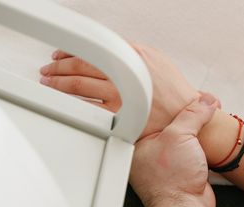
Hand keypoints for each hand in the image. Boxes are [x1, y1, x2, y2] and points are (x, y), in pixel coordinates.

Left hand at [40, 44, 206, 139]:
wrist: (194, 120)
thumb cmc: (178, 97)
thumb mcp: (159, 64)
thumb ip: (135, 57)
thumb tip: (114, 54)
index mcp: (136, 56)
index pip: (96, 49)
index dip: (73, 50)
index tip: (62, 53)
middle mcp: (126, 73)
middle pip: (83, 63)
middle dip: (60, 64)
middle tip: (49, 67)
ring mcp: (121, 95)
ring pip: (80, 83)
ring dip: (59, 81)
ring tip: (49, 81)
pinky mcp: (119, 116)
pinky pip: (88, 105)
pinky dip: (71, 100)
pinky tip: (61, 100)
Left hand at [130, 93, 218, 206]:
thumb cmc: (172, 181)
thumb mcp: (180, 136)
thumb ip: (192, 114)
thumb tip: (206, 103)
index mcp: (136, 143)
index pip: (145, 113)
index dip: (159, 101)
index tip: (170, 91)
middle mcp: (147, 153)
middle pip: (164, 123)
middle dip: (179, 112)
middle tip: (190, 100)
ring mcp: (164, 162)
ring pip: (179, 135)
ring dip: (192, 127)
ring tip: (201, 114)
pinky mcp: (181, 169)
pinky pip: (190, 147)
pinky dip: (199, 140)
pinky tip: (205, 135)